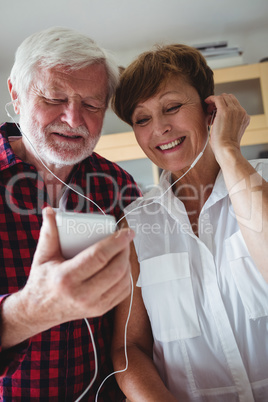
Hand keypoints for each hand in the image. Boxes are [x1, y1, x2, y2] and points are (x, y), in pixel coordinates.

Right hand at [20, 207, 134, 332]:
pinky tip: (121, 265)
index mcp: (66, 278)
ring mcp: (93, 305)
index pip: (99, 257)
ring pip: (123, 280)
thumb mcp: (43, 256)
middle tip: (125, 238)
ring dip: (127, 262)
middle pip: (116, 269)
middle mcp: (82, 294)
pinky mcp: (101, 310)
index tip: (126, 231)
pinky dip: (127, 276)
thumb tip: (50, 211)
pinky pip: (123, 292)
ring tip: (123, 249)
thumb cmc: (42, 281)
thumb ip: (49, 232)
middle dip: (125, 250)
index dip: (116, 242)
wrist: (39, 311)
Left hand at [205, 93, 249, 161]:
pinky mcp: (225, 111)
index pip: (235, 104)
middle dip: (219, 102)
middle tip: (211, 110)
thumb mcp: (231, 132)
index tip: (215, 112)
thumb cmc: (225, 146)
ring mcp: (234, 110)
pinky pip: (217, 98)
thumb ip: (229, 123)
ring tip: (209, 111)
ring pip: (223, 97)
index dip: (224, 105)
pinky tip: (206, 102)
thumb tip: (216, 119)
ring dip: (215, 101)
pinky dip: (211, 99)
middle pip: (230, 98)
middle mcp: (241, 112)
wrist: (226, 149)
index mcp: (245, 117)